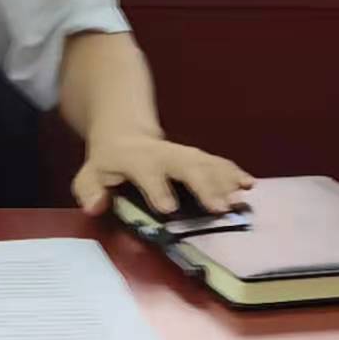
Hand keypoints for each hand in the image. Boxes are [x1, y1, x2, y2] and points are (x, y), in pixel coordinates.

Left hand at [72, 133, 252, 216]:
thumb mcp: (91, 173)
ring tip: (240, 198)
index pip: (145, 171)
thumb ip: (89, 190)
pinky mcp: (195, 156)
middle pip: (184, 164)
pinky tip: (249, 183)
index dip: (156, 188)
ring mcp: (180, 152)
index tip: (168, 208)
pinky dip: (232, 171)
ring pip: (204, 162)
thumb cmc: (109, 161)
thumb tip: (95, 206)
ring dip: (224, 180)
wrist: (124, 131)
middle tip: (220, 207)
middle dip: (202, 184)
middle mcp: (161, 153)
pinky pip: (216, 162)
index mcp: (133, 158)